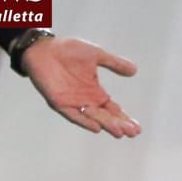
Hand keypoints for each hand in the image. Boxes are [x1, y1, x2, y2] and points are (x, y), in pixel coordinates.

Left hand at [22, 36, 140, 137]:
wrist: (44, 48)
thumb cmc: (68, 50)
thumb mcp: (96, 55)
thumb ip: (114, 63)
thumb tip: (135, 70)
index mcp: (95, 92)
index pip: (113, 110)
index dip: (125, 119)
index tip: (138, 128)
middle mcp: (86, 101)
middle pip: (106, 117)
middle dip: (119, 125)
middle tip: (133, 132)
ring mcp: (73, 102)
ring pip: (93, 117)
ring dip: (106, 124)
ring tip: (120, 131)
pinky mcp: (60, 102)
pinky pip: (74, 115)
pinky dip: (85, 121)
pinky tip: (96, 127)